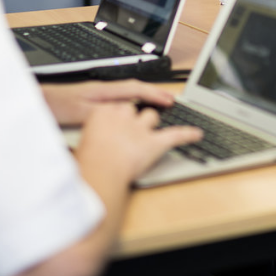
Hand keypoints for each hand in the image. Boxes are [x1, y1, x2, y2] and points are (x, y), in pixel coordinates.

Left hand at [42, 80, 177, 126]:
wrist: (39, 102)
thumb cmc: (57, 105)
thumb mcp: (82, 112)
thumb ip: (104, 112)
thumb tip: (124, 114)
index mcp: (104, 90)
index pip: (135, 89)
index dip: (154, 94)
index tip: (169, 99)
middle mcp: (103, 90)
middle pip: (135, 88)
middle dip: (154, 93)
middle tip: (170, 100)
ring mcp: (99, 95)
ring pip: (128, 94)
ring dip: (144, 97)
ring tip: (157, 104)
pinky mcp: (93, 101)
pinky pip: (120, 100)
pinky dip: (132, 103)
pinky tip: (132, 111)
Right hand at [77, 102, 202, 180]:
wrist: (99, 170)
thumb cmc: (87, 160)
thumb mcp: (79, 141)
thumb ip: (90, 135)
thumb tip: (91, 141)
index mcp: (103, 111)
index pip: (115, 105)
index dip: (118, 116)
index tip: (116, 122)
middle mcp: (124, 115)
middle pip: (134, 108)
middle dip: (134, 117)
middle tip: (129, 131)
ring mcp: (141, 127)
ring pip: (152, 116)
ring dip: (152, 121)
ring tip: (151, 129)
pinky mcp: (156, 142)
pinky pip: (176, 134)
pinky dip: (188, 134)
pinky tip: (196, 134)